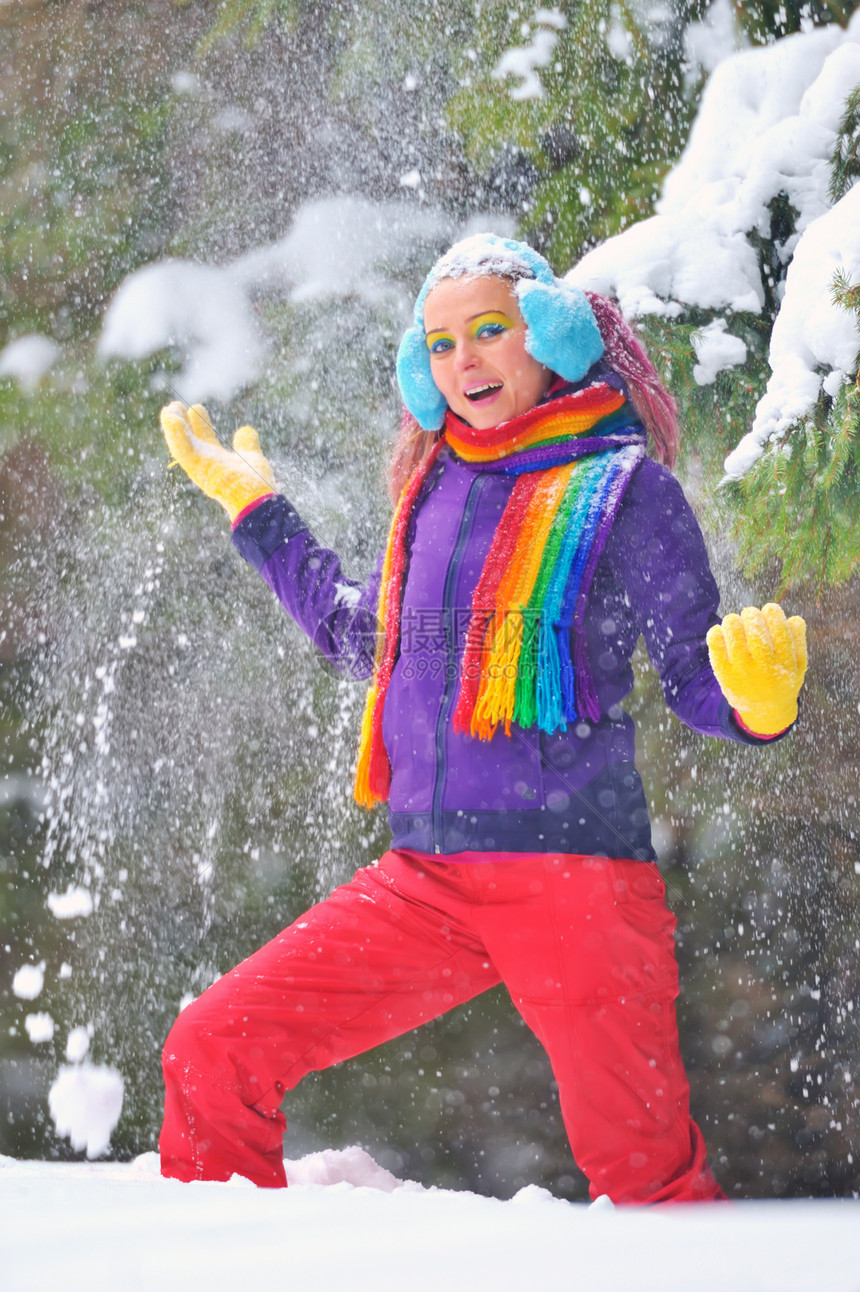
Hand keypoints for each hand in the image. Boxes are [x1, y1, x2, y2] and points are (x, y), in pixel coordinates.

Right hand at [160, 402, 274, 522]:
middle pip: (188, 440)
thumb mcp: (251, 457)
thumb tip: (246, 430)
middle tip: (174, 405)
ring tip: (168, 410)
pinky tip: (170, 418)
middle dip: (180, 423)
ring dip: (172, 427)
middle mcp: (205, 464)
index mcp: (217, 461)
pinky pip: (182, 449)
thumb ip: (246, 444)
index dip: (199, 423)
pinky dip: (175, 433)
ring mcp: (200, 466)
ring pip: (180, 444)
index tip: (195, 407)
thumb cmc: (256, 486)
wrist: (257, 500)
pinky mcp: (197, 468)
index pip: (204, 438)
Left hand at [706, 603, 806, 736]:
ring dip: (733, 621)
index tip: (770, 608)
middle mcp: (765, 670)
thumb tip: (793, 618)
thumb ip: (799, 642)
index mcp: (786, 665)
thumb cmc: (782, 680)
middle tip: (750, 613)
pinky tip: (720, 630)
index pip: (781, 632)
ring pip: (735, 637)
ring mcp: (743, 673)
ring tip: (735, 620)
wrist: (765, 712)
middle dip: (752, 615)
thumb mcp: (798, 666)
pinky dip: (716, 634)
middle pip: (757, 633)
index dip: (774, 614)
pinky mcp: (725, 676)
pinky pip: (716, 649)